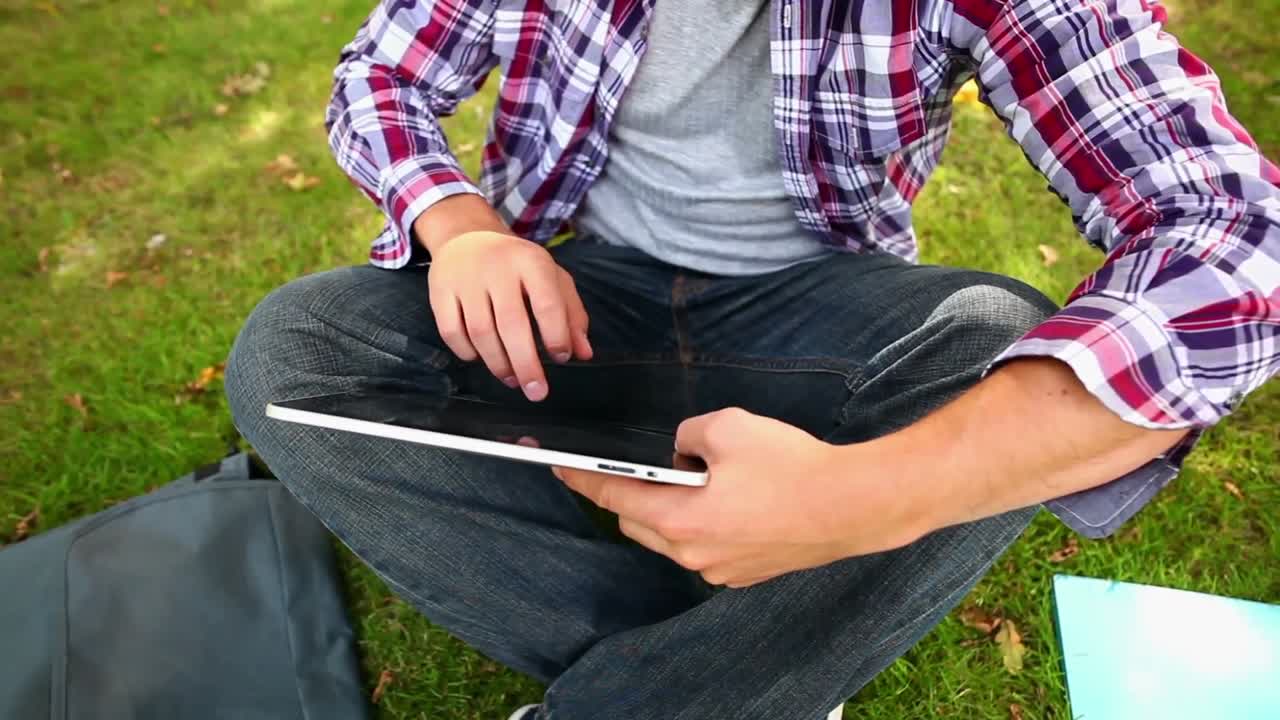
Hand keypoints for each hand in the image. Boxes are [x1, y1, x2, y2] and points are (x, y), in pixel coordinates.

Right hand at [419, 201, 591, 400]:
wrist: (467, 236)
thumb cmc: (517, 265)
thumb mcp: (551, 278)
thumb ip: (572, 314)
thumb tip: (583, 353)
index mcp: (531, 262)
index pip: (547, 304)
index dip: (557, 336)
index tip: (560, 358)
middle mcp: (497, 268)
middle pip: (511, 324)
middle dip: (526, 364)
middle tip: (536, 391)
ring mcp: (465, 280)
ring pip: (480, 332)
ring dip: (498, 363)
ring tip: (512, 379)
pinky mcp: (440, 291)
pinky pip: (452, 332)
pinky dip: (467, 353)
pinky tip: (481, 359)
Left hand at [554, 407, 921, 587]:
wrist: (854, 504)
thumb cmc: (792, 467)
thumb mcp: (727, 427)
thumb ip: (687, 433)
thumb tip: (683, 449)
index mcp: (680, 522)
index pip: (614, 499)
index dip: (582, 480)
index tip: (558, 467)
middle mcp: (695, 555)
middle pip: (640, 524)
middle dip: (632, 494)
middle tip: (638, 465)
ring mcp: (723, 570)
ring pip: (675, 537)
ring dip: (672, 508)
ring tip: (696, 474)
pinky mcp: (749, 571)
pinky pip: (708, 545)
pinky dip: (704, 520)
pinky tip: (730, 495)